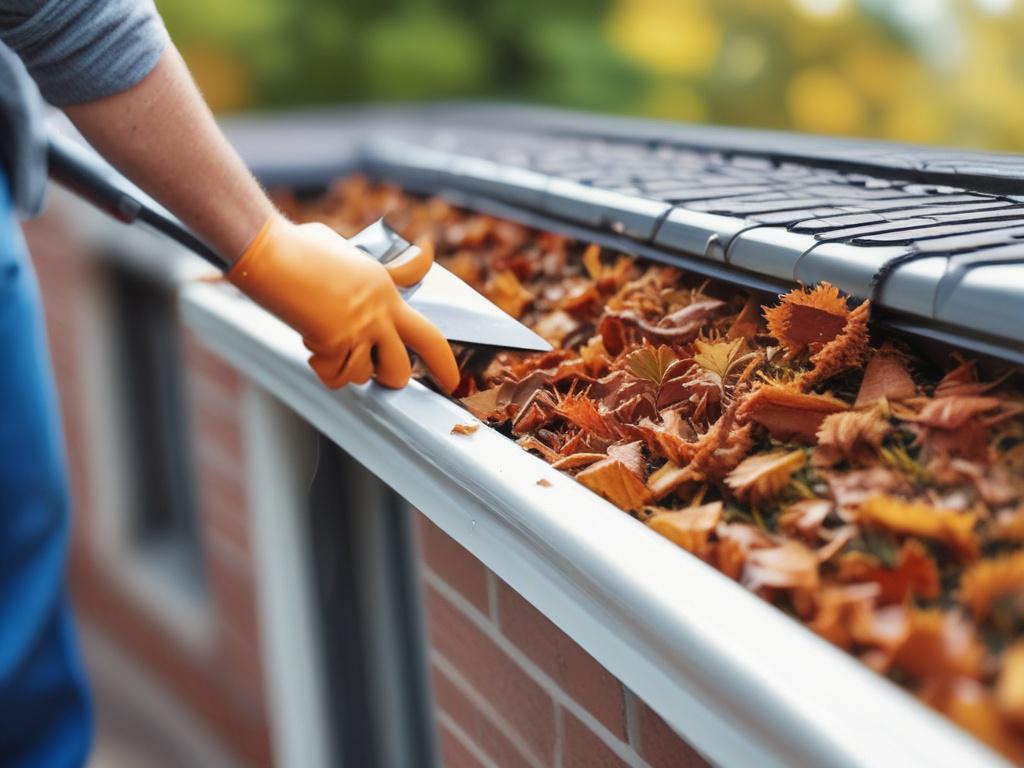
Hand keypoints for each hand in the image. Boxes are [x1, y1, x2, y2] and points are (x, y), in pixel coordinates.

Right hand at [228, 214, 458, 391]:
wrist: (271, 254)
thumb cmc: (306, 248)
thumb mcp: (360, 254)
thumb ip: (393, 268)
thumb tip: (424, 252)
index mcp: (389, 294)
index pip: (430, 335)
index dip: (445, 364)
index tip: (453, 382)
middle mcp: (377, 316)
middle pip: (401, 370)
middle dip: (391, 378)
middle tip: (378, 370)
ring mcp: (354, 331)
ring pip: (362, 377)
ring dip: (347, 368)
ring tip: (332, 343)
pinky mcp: (329, 343)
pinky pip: (333, 376)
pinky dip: (322, 367)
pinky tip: (314, 346)